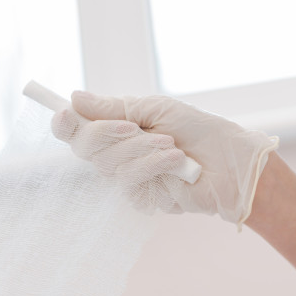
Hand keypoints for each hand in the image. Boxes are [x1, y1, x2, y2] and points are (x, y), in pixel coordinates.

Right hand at [50, 107, 191, 214]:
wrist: (231, 163)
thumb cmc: (198, 131)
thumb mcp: (156, 109)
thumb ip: (114, 108)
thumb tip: (75, 98)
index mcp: (117, 130)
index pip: (77, 129)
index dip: (64, 123)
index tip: (65, 113)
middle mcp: (116, 153)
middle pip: (83, 146)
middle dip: (106, 134)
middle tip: (132, 126)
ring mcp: (127, 177)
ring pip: (108, 164)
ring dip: (141, 149)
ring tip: (171, 144)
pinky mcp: (141, 198)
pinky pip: (130, 180)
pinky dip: (154, 165)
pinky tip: (177, 161)